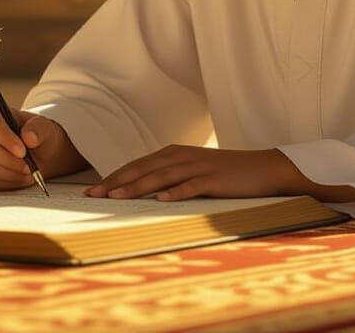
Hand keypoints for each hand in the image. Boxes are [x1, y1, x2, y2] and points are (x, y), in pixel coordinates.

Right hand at [0, 103, 86, 190]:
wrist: (36, 154)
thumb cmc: (37, 136)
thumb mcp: (45, 128)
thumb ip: (39, 129)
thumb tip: (29, 137)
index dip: (3, 136)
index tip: (22, 151)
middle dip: (7, 160)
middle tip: (29, 167)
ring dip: (8, 174)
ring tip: (28, 173)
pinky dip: (4, 183)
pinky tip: (19, 179)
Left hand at [85, 146, 295, 200]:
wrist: (262, 169)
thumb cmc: (224, 174)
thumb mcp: (192, 171)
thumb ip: (168, 177)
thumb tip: (141, 191)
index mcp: (173, 153)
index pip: (137, 165)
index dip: (114, 177)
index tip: (92, 191)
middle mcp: (181, 156)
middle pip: (142, 169)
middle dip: (116, 182)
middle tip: (93, 195)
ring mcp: (197, 167)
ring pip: (160, 177)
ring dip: (136, 187)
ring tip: (116, 197)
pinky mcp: (213, 179)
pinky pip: (191, 186)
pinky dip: (175, 192)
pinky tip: (160, 201)